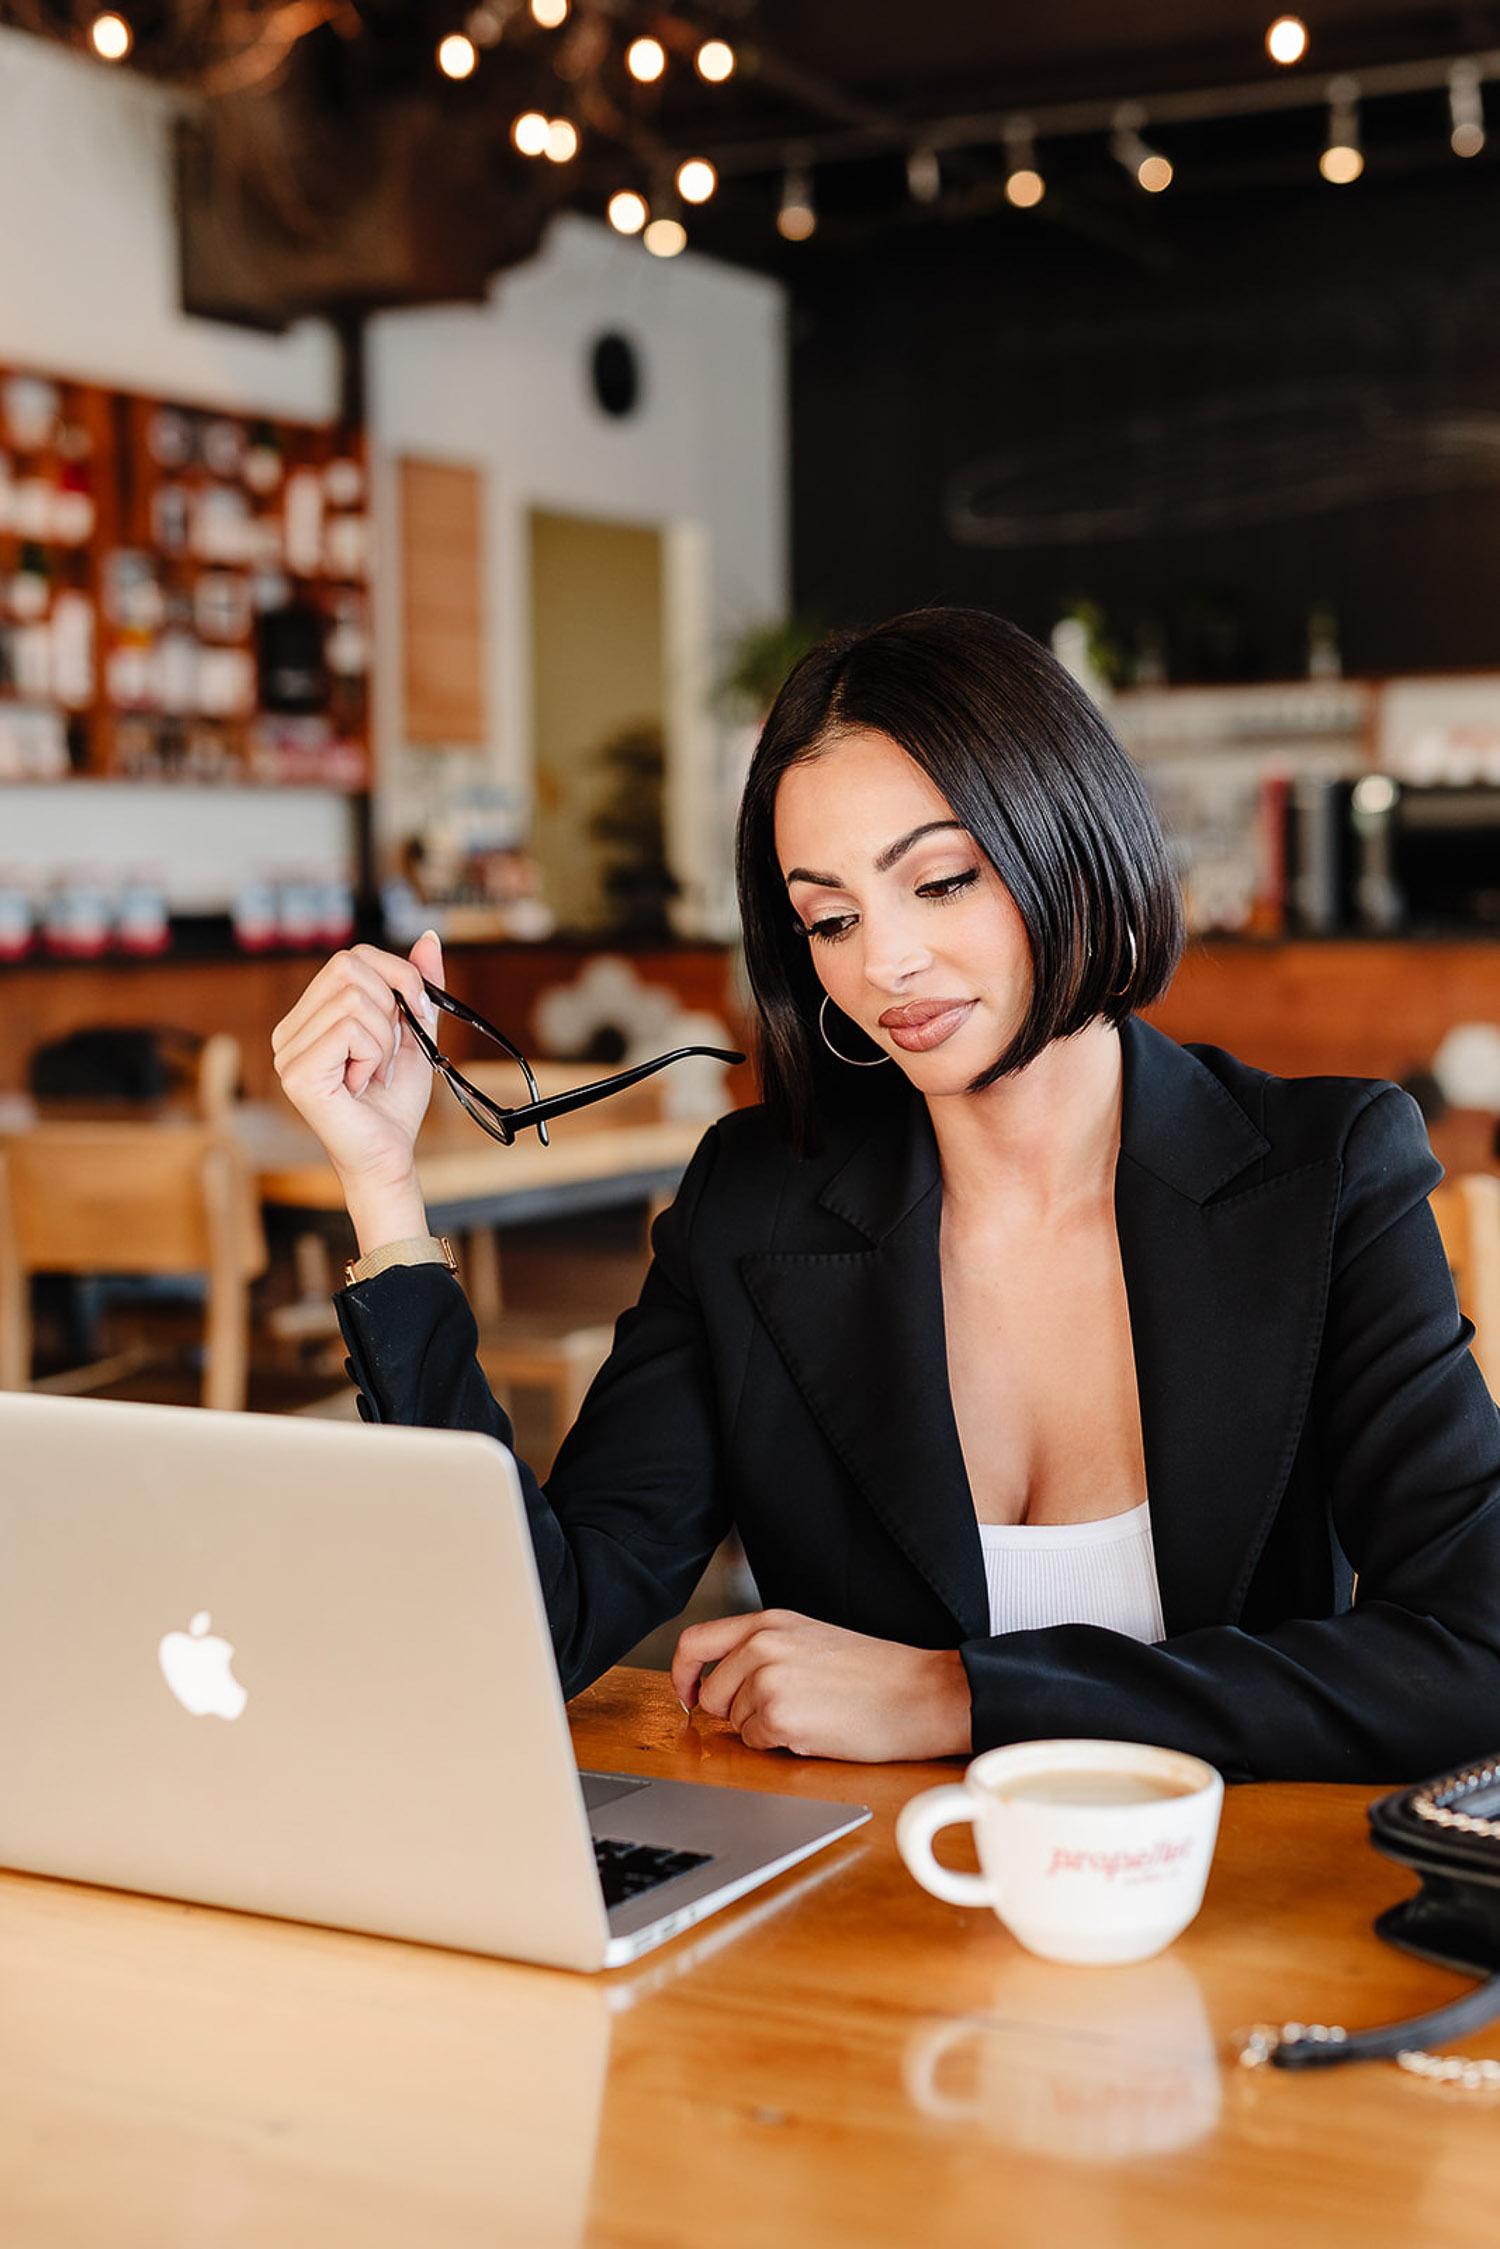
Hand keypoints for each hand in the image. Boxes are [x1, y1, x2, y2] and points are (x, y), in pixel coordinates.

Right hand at [271, 934, 442, 1250]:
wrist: (389, 1156)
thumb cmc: (394, 1103)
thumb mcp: (414, 1032)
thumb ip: (415, 987)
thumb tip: (429, 938)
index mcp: (309, 1018)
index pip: (351, 958)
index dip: (395, 976)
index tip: (416, 1013)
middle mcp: (289, 1032)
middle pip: (349, 968)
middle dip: (390, 1006)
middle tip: (391, 1050)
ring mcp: (288, 1053)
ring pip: (353, 1000)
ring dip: (383, 1039)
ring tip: (376, 1072)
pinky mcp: (298, 1073)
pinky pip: (349, 1029)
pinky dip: (373, 1054)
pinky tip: (364, 1082)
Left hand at [670, 1609, 972, 1762]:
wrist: (920, 1693)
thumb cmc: (876, 1673)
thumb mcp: (811, 1639)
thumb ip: (763, 1650)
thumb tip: (722, 1684)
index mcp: (769, 1623)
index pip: (695, 1641)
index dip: (682, 1674)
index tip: (689, 1694)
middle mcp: (761, 1645)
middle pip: (712, 1692)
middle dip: (735, 1712)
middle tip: (780, 1711)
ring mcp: (766, 1680)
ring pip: (735, 1722)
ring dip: (763, 1729)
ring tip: (809, 1715)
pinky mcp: (777, 1716)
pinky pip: (755, 1743)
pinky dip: (780, 1745)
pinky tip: (814, 1730)